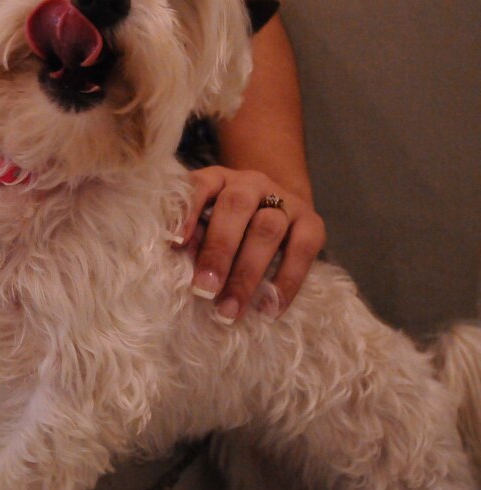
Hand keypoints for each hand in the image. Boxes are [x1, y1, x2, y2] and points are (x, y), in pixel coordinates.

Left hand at [176, 166, 325, 323]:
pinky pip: (302, 251)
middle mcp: (250, 183)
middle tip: (204, 289)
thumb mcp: (204, 224)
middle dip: (219, 251)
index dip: (188, 212)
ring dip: (247, 273)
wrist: (276, 211)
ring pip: (268, 229)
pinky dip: (286, 282)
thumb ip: (193, 238)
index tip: (175, 243)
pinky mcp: (313, 223)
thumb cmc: (225, 225)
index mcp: (217, 179)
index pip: (200, 186)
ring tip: (231, 308)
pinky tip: (270, 309)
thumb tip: (180, 262)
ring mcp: (285, 200)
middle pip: (236, 208)